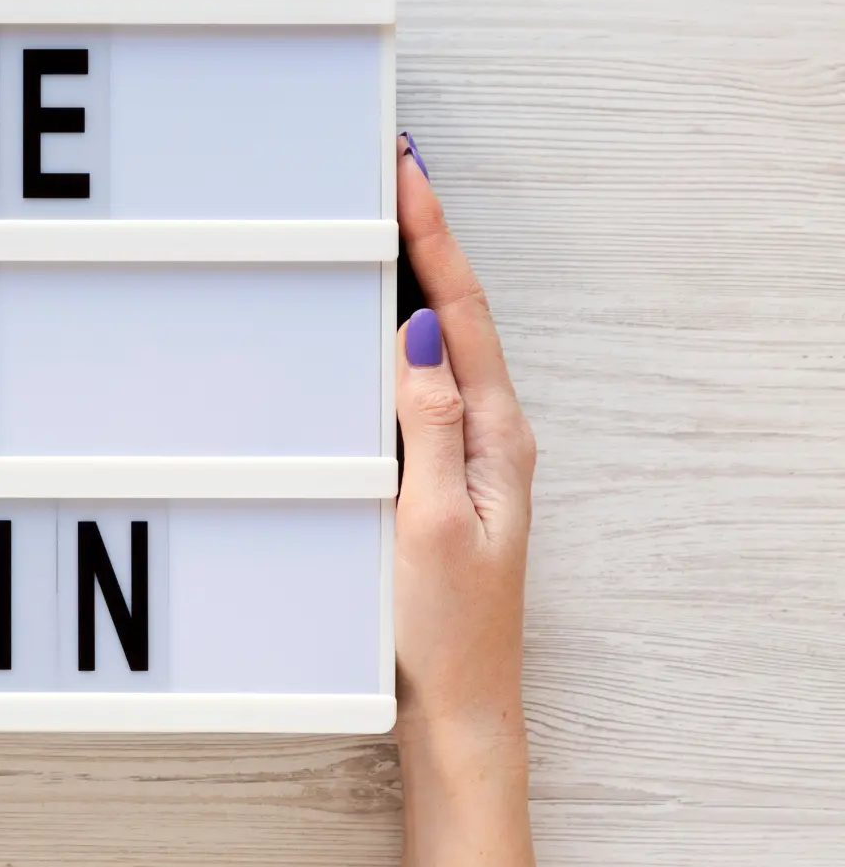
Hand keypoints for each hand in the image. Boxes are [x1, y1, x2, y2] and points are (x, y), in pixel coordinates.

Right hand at [392, 134, 537, 866]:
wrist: (454, 699)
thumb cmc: (442, 625)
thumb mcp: (430, 521)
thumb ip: (430, 425)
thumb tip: (417, 334)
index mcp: (497, 435)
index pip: (458, 312)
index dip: (431, 235)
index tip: (403, 169)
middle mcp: (491, 432)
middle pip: (453, 310)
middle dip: (423, 233)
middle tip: (388, 167)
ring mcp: (467, 450)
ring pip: (436, 340)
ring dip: (409, 274)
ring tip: (381, 216)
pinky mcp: (439, 471)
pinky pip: (418, 381)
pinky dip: (393, 331)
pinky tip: (368, 319)